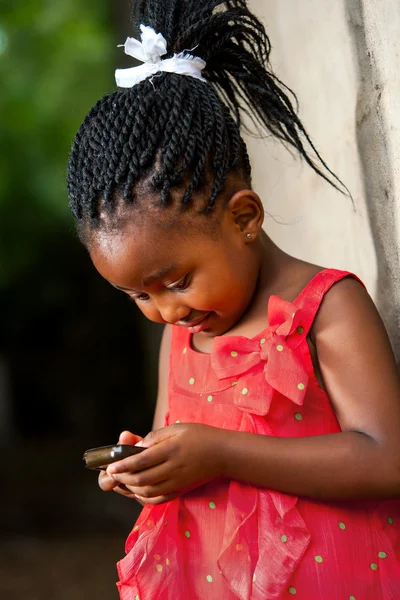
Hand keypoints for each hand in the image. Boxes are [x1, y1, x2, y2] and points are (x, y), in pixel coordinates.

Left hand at [106, 423, 225, 504]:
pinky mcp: (181, 491)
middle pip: (142, 479)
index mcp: (171, 449)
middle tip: (113, 474)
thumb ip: (154, 437)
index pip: (142, 460)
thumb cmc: (199, 436)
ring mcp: (177, 482)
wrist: (223, 453)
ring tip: (123, 481)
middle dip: (123, 478)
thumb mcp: (177, 428)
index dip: (124, 465)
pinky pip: (159, 499)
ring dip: (131, 489)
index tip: (110, 466)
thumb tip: (135, 448)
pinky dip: (144, 498)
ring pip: (148, 492)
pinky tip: (137, 491)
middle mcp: (173, 468)